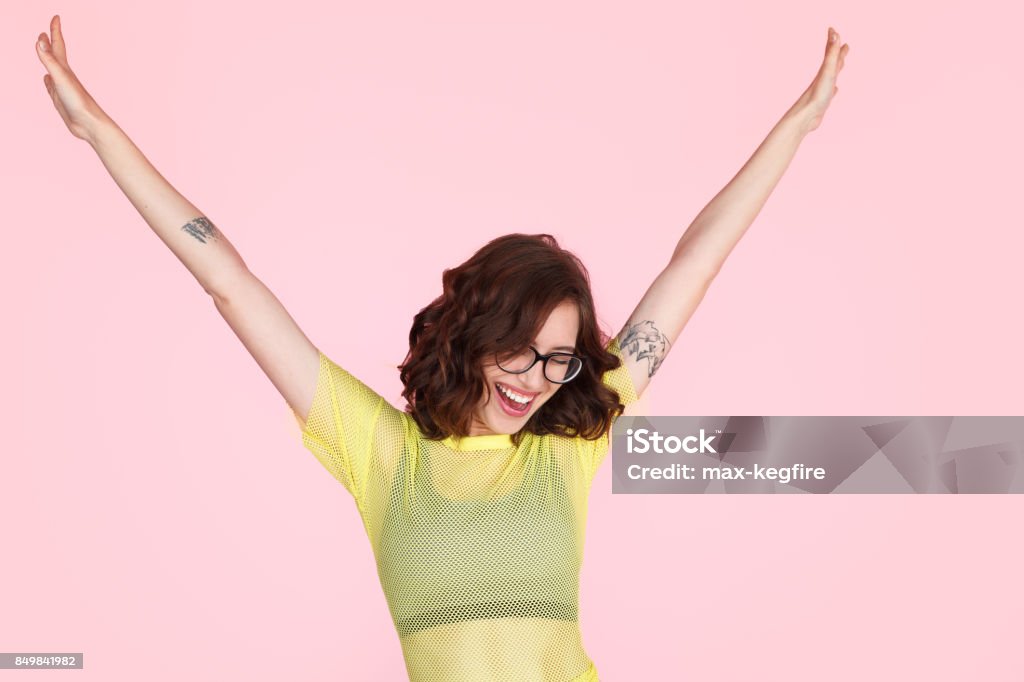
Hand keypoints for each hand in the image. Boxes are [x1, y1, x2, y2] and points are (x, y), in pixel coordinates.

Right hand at [35, 15, 106, 142]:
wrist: (89, 124)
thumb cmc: (78, 102)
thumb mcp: (61, 77)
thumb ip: (50, 60)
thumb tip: (40, 40)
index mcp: (64, 69)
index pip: (57, 45)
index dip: (55, 30)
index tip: (56, 17)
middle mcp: (63, 76)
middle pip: (55, 54)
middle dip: (50, 41)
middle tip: (46, 31)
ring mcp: (61, 87)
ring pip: (52, 69)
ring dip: (48, 60)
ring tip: (44, 53)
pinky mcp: (60, 99)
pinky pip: (50, 86)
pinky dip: (47, 80)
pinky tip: (47, 80)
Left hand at [792, 27, 849, 133]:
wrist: (805, 117)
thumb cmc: (816, 95)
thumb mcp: (827, 72)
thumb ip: (832, 54)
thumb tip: (835, 33)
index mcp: (824, 70)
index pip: (830, 52)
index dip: (833, 40)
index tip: (833, 29)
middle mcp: (823, 79)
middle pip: (831, 62)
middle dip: (837, 52)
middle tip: (842, 44)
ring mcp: (822, 90)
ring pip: (831, 76)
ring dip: (837, 69)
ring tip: (840, 64)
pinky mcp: (823, 102)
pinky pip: (830, 93)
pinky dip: (834, 89)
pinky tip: (835, 90)